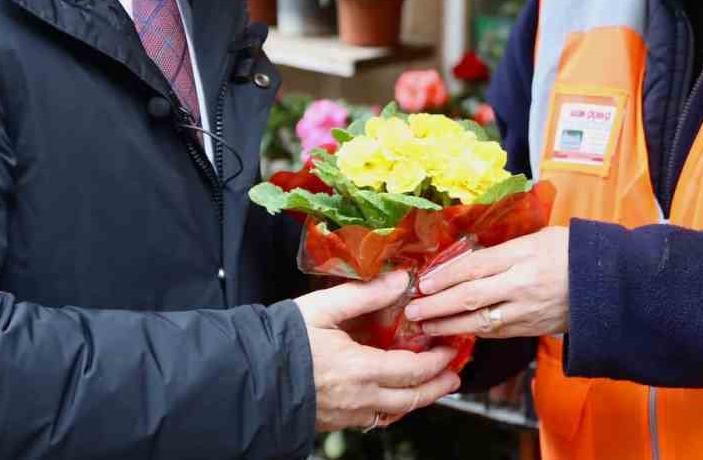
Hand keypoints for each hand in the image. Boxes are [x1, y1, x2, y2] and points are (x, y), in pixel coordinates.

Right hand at [295, 271, 462, 432]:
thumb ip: (366, 294)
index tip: (450, 347)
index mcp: (362, 369)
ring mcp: (348, 414)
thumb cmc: (284, 340)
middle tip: (454, 375)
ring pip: (394, 413)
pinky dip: (391, 408)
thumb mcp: (324, 307)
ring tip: (430, 387)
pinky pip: (373, 420)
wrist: (249, 376)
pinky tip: (392, 398)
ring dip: (417, 399)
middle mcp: (360, 398)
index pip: (414, 369)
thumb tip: (401, 280)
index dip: (438, 360)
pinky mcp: (334, 422)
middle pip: (412, 398)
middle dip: (438, 386)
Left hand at [403, 225, 569, 338]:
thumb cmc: (571, 251)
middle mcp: (520, 284)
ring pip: (478, 321)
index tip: (422, 282)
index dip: (444, 275)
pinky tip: (454, 333)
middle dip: (436, 305)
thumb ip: (504, 248)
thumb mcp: (537, 237)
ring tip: (425, 326)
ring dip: (448, 325)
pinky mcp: (531, 328)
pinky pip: (495, 332)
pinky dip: (472, 333)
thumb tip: (469, 255)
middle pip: (469, 296)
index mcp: (521, 254)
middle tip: (412, 310)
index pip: (473, 266)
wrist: (606, 283)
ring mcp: (525, 309)